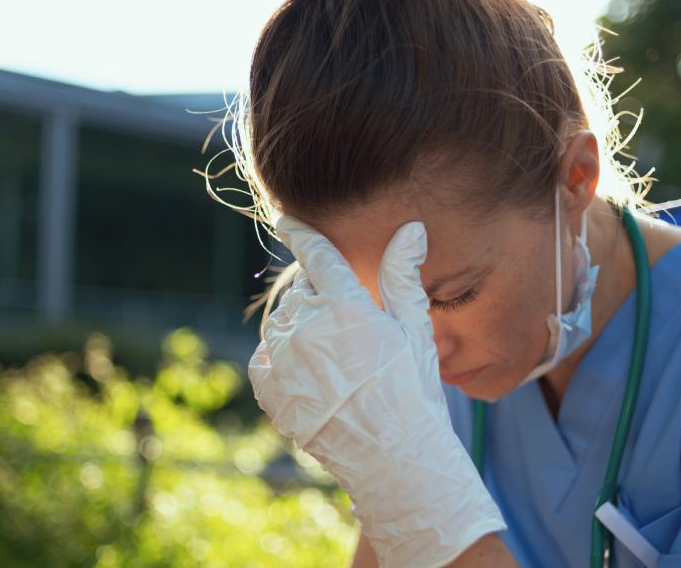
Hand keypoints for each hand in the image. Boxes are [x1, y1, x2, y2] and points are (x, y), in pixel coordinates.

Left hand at [248, 214, 504, 567]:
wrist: (393, 460)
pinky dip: (280, 356)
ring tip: (332, 354)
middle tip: (346, 323)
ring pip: (282, 320)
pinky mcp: (268, 387)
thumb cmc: (413, 392)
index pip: (316, 255)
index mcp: (346, 307)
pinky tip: (309, 371)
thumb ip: (403, 275)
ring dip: (300, 325)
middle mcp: (307, 327)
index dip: (300, 232)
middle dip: (319, 295)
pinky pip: (265, 355)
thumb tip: (411, 228)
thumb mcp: (415, 331)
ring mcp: (283, 359)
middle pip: (302, 290)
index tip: (286, 219)